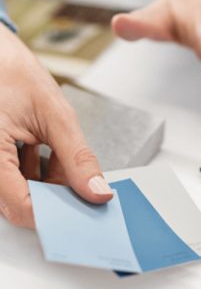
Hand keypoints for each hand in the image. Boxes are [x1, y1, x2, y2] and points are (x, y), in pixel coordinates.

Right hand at [0, 23, 112, 228]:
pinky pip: (18, 177)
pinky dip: (40, 172)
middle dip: (55, 196)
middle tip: (81, 186)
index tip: (82, 210)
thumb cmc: (15, 74)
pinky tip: (49, 154)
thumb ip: (77, 158)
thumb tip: (96, 192)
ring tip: (60, 157)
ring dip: (49, 182)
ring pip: (22, 191)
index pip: (20, 205)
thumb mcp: (55, 114)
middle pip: (21, 202)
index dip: (54, 214)